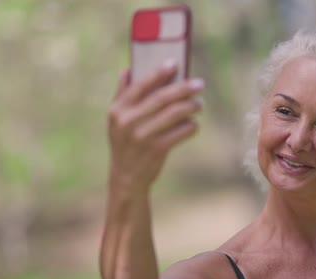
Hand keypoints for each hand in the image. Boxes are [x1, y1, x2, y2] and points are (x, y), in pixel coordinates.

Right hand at [107, 63, 203, 194]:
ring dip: (191, 106)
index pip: (140, 85)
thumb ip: (122, 95)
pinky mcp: (157, 149)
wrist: (126, 177)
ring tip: (199, 104)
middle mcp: (128, 122)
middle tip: (199, 84)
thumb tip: (128, 69)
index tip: (174, 63)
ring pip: (175, 113)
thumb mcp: (116, 121)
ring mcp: (143, 136)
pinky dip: (191, 126)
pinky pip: (181, 131)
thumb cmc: (125, 143)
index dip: (158, 73)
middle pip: (162, 98)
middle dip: (184, 88)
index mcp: (117, 110)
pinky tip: (193, 124)